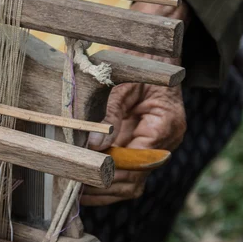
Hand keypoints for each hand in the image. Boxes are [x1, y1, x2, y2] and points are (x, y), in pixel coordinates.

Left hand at [80, 0, 188, 205]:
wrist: (151, 51)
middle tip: (75, 189)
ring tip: (76, 190)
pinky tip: (85, 181)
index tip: (86, 175)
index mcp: (166, 123)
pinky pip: (127, 171)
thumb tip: (95, 147)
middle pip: (136, 179)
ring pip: (132, 182)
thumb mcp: (121, 83)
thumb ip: (109, 114)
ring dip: (105, 188)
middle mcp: (166, 140)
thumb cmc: (137, 61)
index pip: (139, 160)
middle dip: (106, 186)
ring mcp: (156, 146)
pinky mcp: (142, 146)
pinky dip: (107, 178)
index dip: (112, 171)